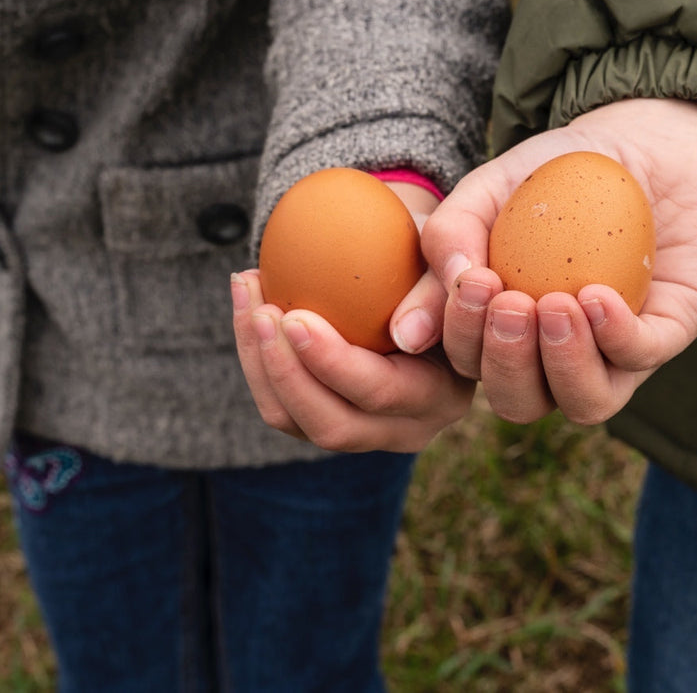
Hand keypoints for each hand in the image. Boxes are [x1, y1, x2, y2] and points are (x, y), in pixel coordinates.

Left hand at [232, 183, 473, 451]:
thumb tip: (404, 334)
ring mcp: (361, 431)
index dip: (332, 362)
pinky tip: (249, 302)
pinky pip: (278, 405)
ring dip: (259, 361)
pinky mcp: (324, 419)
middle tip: (264, 313)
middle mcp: (405, 428)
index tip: (294, 316)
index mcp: (442, 397)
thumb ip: (435, 294)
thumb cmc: (440, 264)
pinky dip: (255, 357)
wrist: (426, 277)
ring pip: (292, 420)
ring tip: (249, 293)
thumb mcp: (448, 267)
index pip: (380, 393)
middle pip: (331, 425)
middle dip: (286, 372)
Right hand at [420, 98, 696, 425]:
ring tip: (554, 305)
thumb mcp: (488, 191)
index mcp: (504, 332)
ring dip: (562, 365)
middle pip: (519, 401)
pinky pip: (640, 358)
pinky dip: (614, 336)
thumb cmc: (556, 172)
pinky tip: (595, 295)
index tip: (472, 282)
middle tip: (510, 303)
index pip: (468, 364)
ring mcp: (614, 351)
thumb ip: (446, 241)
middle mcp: (556, 355)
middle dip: (506, 362)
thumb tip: (407, 333)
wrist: (644, 141)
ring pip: (584, 403)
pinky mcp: (667, 331)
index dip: (462, 338)